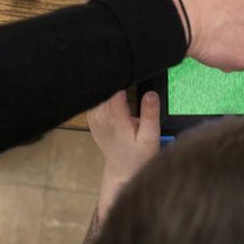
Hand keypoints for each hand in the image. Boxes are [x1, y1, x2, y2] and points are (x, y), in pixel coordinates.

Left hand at [87, 90, 159, 218]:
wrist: (123, 169)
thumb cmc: (139, 154)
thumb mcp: (150, 136)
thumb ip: (150, 114)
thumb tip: (151, 94)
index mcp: (114, 117)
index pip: (113, 88)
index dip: (123, 78)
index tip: (132, 73)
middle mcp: (100, 115)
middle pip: (105, 88)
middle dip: (117, 81)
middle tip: (130, 80)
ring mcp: (94, 117)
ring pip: (99, 93)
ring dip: (111, 88)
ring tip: (124, 89)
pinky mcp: (93, 117)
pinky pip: (97, 100)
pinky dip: (105, 96)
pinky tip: (116, 97)